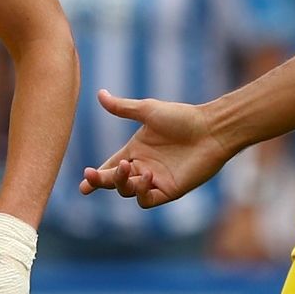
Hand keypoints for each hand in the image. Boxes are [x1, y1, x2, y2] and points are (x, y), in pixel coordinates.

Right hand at [78, 90, 230, 206]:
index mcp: (135, 150)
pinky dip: (141, 192)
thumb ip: (122, 107)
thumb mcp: (148, 110)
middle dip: (101, 181)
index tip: (83, 184)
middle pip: (114, 181)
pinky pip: (147, 200)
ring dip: (122, 183)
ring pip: (128, 191)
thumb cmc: (182, 117)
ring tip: (129, 168)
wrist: (211, 130)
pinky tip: (146, 176)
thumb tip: (99, 94)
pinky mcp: (169, 190)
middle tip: (92, 176)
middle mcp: (142, 167)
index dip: (96, 177)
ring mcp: (155, 180)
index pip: (109, 166)